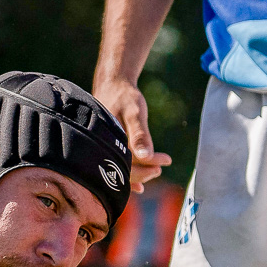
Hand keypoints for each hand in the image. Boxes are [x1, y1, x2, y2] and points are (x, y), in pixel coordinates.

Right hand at [91, 77, 171, 192]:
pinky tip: (138, 182)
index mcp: (108, 141)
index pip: (129, 162)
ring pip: (119, 168)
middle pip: (122, 169)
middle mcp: (101, 148)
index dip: (148, 165)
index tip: (165, 160)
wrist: (112, 83)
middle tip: (161, 168)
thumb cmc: (124, 96)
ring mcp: (102, 148)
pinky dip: (128, 172)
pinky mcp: (105, 146)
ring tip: (155, 171)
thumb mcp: (135, 112)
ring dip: (138, 173)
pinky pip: (116, 163)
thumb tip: (146, 157)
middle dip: (144, 172)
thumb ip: (139, 134)